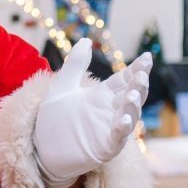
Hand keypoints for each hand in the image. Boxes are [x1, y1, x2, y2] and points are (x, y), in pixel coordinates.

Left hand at [34, 38, 151, 187]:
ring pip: (130, 115)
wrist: (40, 147)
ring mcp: (109, 129)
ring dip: (132, 105)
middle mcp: (110, 111)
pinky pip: (117, 138)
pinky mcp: (104, 147)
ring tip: (132, 93)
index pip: (124, 79)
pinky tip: (123, 119)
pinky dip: (122, 128)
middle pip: (131, 95)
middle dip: (138, 85)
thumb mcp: (62, 87)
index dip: (136, 69)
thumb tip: (85, 40)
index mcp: (102, 95)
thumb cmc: (53, 118)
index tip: (146, 58)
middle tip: (141, 74)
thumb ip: (75, 65)